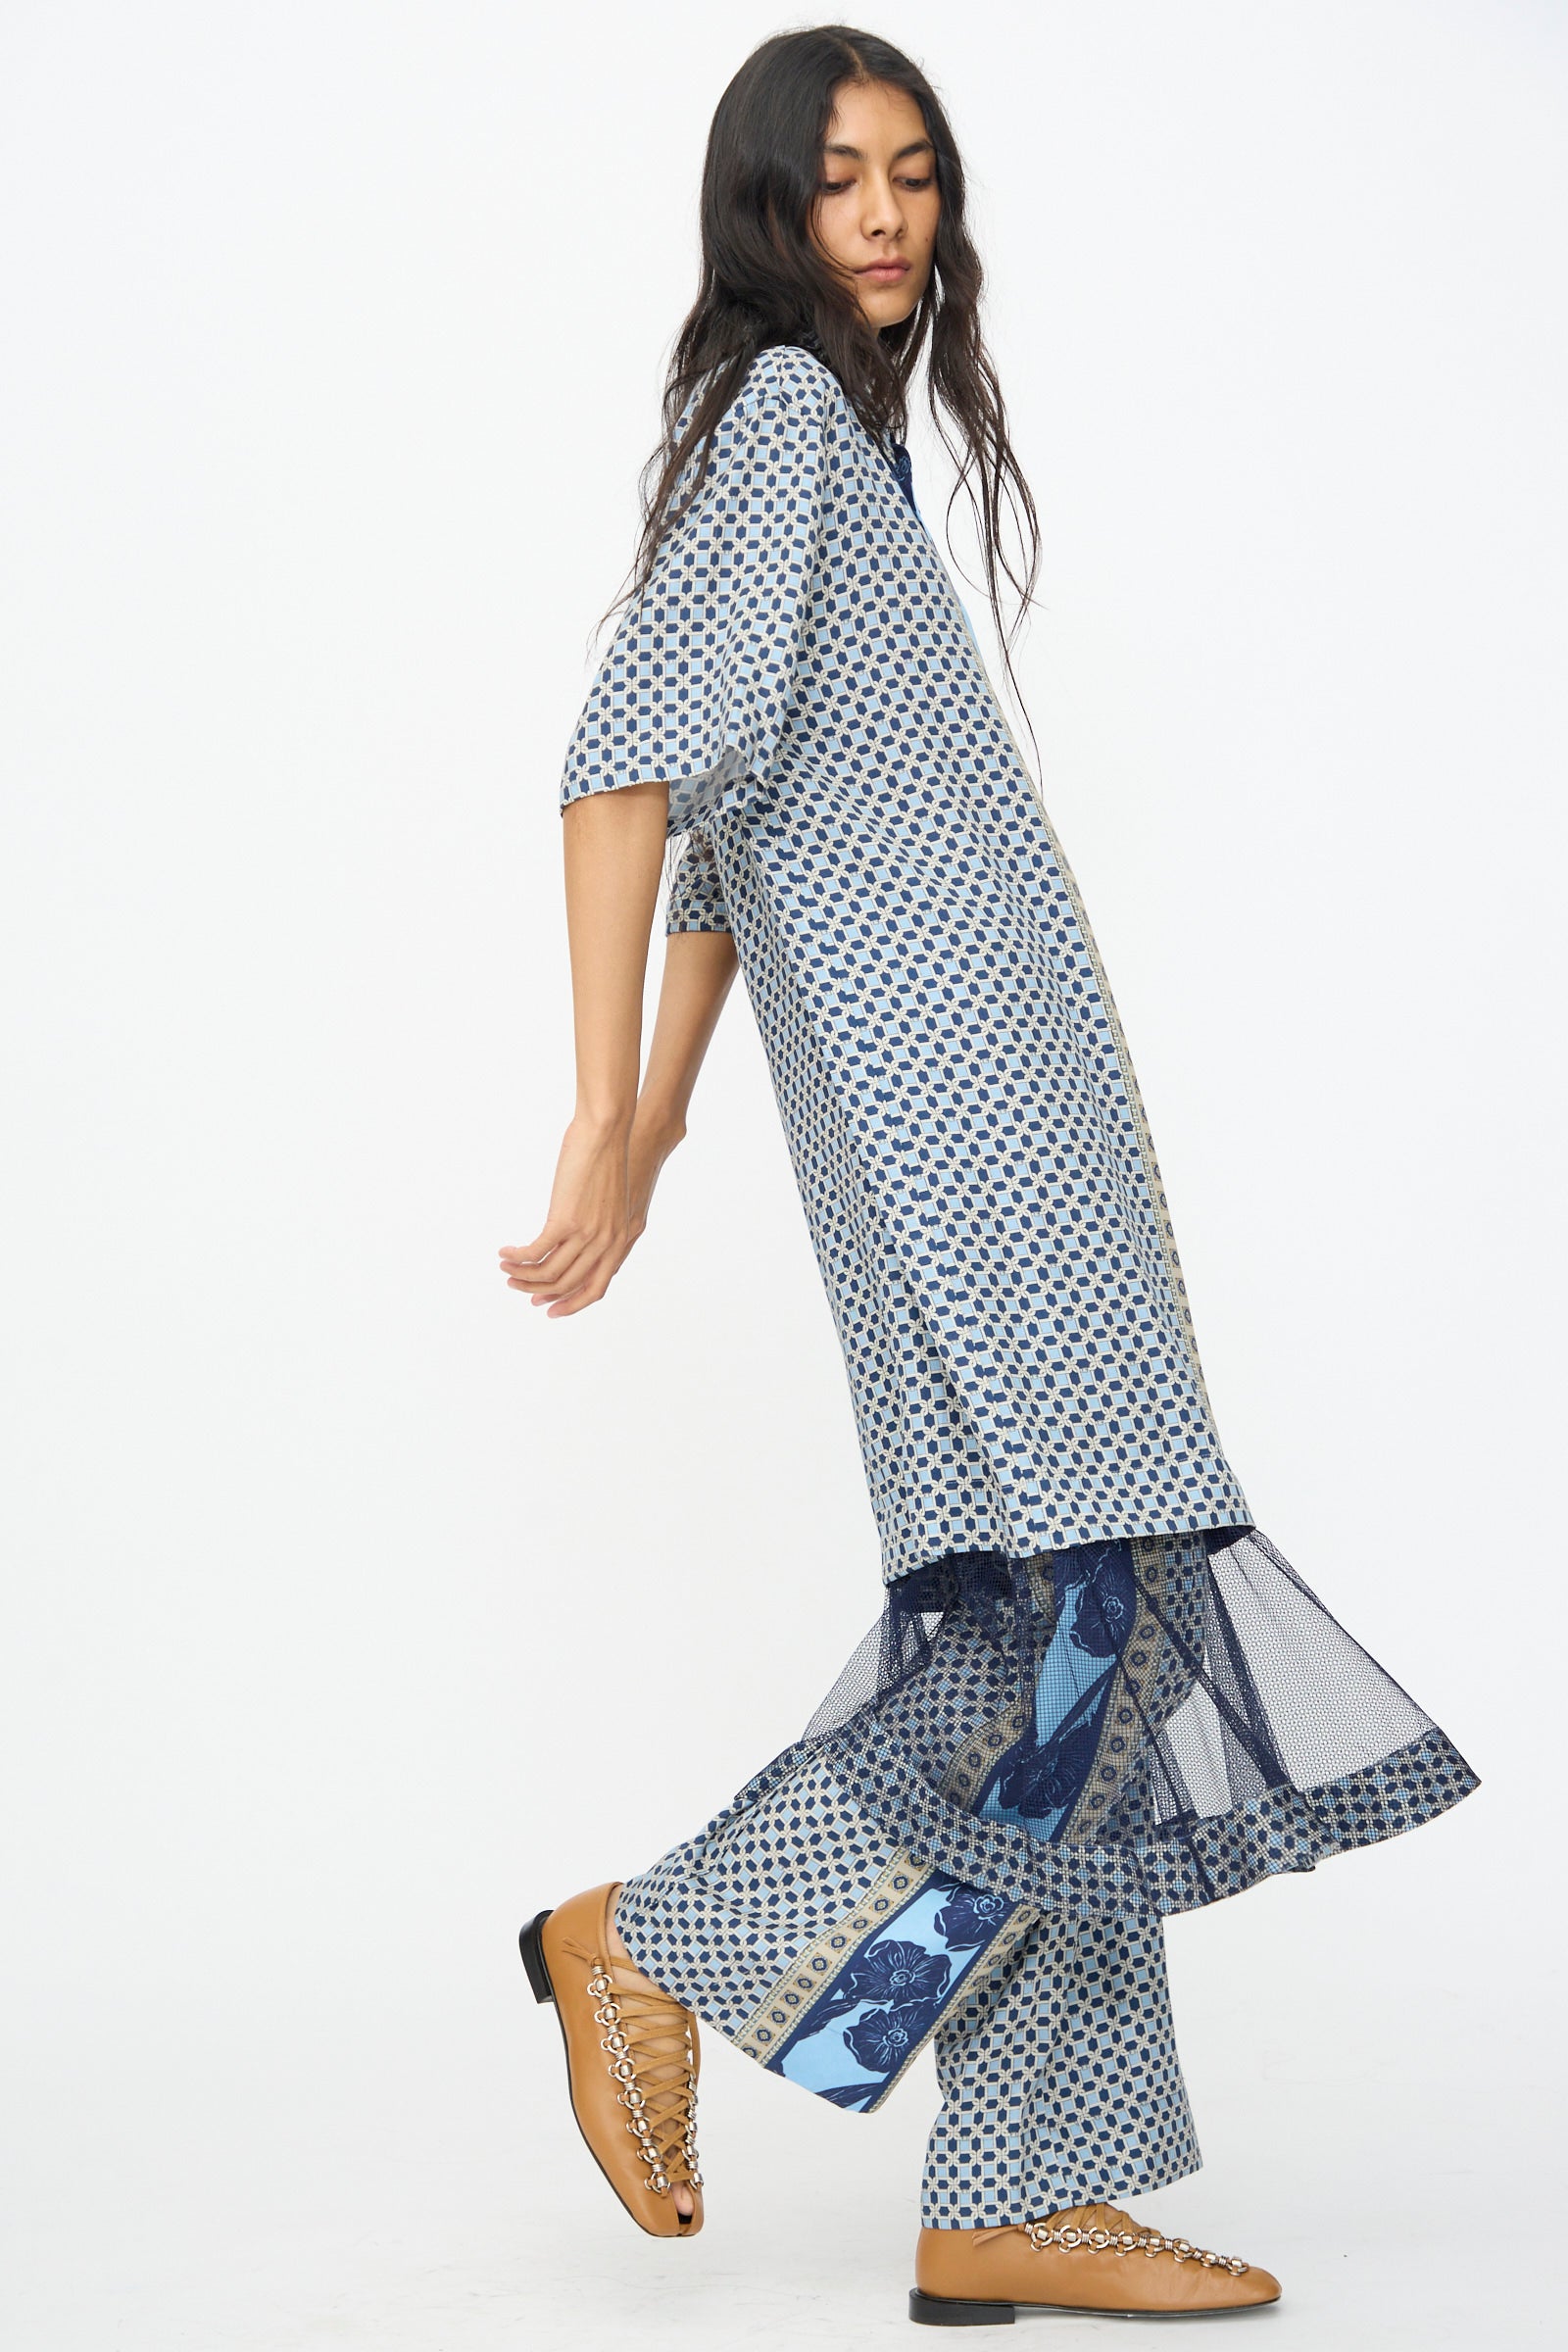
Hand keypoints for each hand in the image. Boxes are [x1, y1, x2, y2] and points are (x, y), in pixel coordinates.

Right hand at [499, 1109, 683, 1317]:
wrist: (607, 1132)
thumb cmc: (608, 1158)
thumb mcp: (612, 1201)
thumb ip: (602, 1225)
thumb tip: (579, 1240)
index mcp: (620, 1241)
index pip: (595, 1289)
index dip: (571, 1304)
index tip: (548, 1308)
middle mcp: (605, 1244)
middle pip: (566, 1284)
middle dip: (538, 1291)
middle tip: (517, 1289)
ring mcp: (586, 1234)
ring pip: (548, 1272)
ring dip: (522, 1275)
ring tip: (505, 1269)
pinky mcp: (565, 1220)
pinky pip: (536, 1251)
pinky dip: (517, 1256)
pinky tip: (505, 1252)